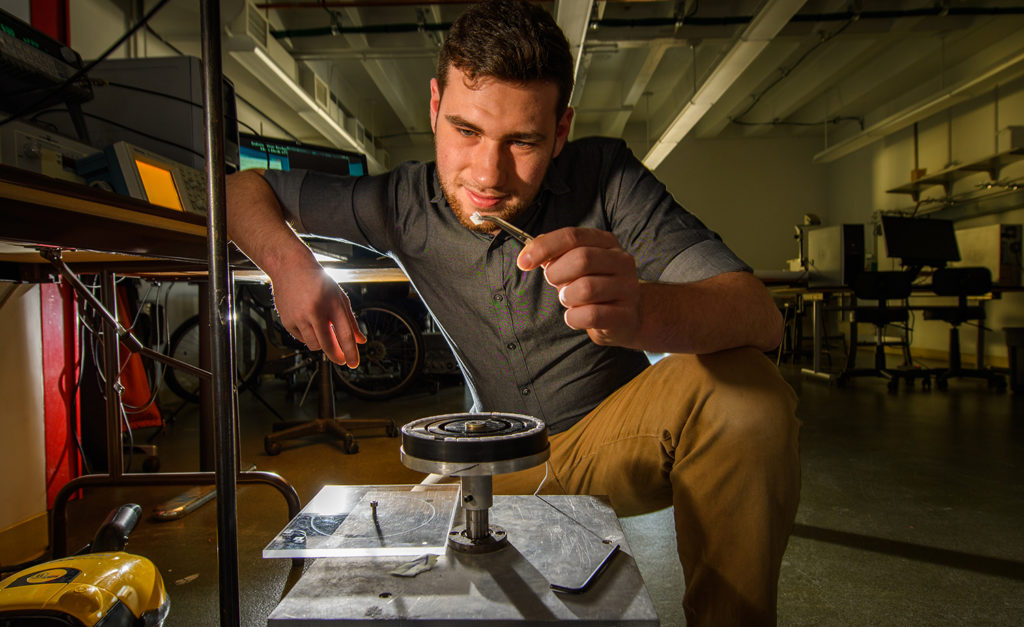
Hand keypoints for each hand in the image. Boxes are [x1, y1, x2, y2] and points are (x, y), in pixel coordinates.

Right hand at [269, 263, 365, 366]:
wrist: (290, 267)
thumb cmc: (317, 280)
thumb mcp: (339, 296)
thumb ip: (351, 320)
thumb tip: (360, 340)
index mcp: (332, 304)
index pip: (345, 335)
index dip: (350, 352)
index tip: (353, 363)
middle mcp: (315, 311)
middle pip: (328, 345)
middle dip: (336, 356)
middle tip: (341, 360)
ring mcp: (300, 317)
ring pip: (314, 345)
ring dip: (321, 345)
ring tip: (323, 332)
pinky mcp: (287, 321)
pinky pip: (301, 339)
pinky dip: (308, 337)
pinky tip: (309, 324)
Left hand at [518, 227, 641, 346]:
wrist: (625, 318)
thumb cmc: (593, 286)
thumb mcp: (575, 265)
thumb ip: (555, 255)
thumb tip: (528, 254)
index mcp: (606, 242)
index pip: (572, 236)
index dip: (544, 247)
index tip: (523, 262)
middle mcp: (621, 261)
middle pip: (582, 259)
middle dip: (557, 274)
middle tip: (555, 284)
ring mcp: (627, 288)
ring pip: (586, 288)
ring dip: (566, 297)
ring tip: (569, 300)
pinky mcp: (625, 315)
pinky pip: (591, 315)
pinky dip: (574, 318)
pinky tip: (575, 316)